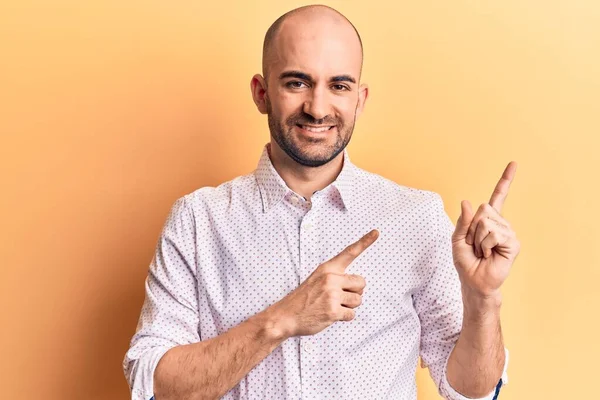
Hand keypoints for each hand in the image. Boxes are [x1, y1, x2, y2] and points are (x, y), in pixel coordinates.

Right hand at [271, 229, 378, 337]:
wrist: (286, 316)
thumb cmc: (303, 299)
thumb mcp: (317, 279)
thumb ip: (335, 278)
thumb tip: (358, 285)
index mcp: (327, 268)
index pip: (349, 252)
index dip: (365, 241)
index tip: (376, 232)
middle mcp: (331, 278)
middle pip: (361, 283)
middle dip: (355, 292)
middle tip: (339, 297)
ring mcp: (332, 295)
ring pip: (358, 300)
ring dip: (348, 306)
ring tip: (332, 306)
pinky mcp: (333, 311)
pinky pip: (351, 314)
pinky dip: (344, 317)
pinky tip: (330, 315)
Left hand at [452, 162, 520, 297]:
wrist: (474, 281)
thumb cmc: (465, 262)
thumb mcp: (457, 239)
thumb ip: (462, 221)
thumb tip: (467, 202)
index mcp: (487, 220)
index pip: (497, 197)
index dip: (505, 180)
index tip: (514, 163)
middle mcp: (500, 223)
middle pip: (483, 209)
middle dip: (472, 229)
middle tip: (475, 244)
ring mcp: (508, 232)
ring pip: (486, 223)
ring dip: (478, 239)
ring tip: (482, 251)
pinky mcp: (513, 243)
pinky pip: (494, 234)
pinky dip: (486, 245)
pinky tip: (490, 254)